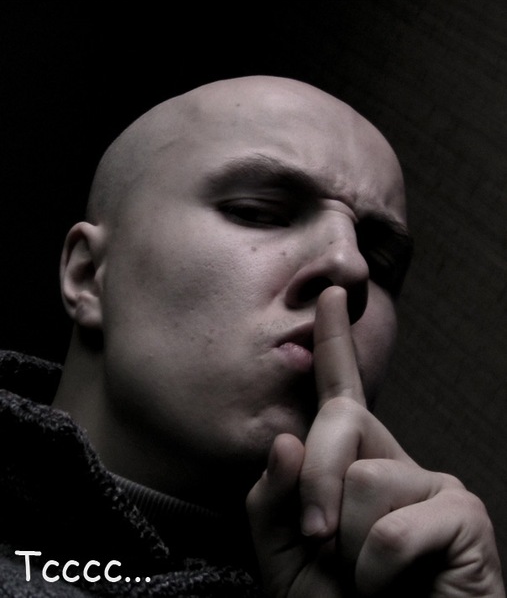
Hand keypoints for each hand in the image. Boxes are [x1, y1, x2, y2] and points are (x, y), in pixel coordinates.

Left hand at [246, 287, 504, 596]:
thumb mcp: (286, 553)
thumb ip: (274, 498)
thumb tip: (286, 440)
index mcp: (354, 462)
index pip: (340, 389)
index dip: (332, 341)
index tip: (330, 295)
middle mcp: (394, 459)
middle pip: (340, 422)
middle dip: (318, 483)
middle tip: (319, 541)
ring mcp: (432, 482)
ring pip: (363, 481)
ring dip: (347, 546)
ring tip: (367, 575)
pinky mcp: (463, 513)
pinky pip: (390, 528)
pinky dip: (374, 572)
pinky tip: (393, 586)